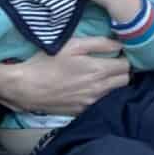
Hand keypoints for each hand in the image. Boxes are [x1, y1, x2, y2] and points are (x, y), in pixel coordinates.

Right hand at [0, 38, 130, 114]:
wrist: (25, 87)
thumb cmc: (46, 62)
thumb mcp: (72, 45)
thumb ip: (99, 43)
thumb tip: (119, 44)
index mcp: (98, 71)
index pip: (127, 65)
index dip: (125, 57)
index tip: (119, 52)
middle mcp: (99, 90)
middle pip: (125, 80)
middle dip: (122, 70)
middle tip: (111, 62)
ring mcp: (90, 103)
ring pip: (115, 93)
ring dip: (112, 83)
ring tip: (100, 74)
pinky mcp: (81, 111)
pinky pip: (100, 102)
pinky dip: (100, 95)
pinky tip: (89, 87)